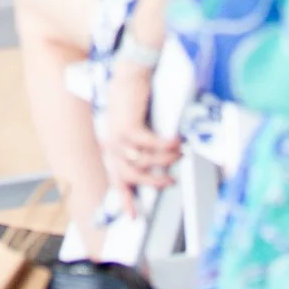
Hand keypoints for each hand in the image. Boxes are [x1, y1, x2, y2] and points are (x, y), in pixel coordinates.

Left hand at [102, 58, 180, 211]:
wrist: (128, 72)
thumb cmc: (132, 97)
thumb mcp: (130, 124)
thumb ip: (135, 145)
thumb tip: (151, 164)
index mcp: (109, 147)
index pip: (116, 179)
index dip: (125, 199)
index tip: (134, 217)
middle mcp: (110, 145)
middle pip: (132, 176)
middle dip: (154, 181)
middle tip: (171, 180)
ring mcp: (117, 137)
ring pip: (144, 161)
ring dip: (165, 159)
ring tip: (179, 153)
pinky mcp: (128, 126)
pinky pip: (150, 145)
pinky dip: (165, 145)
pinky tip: (177, 141)